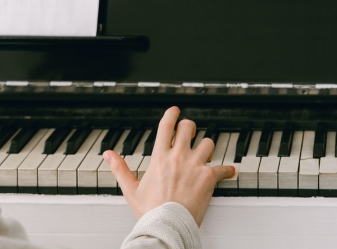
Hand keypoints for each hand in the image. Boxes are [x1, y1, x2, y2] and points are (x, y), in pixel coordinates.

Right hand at [103, 106, 235, 226]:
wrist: (167, 226)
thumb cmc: (150, 211)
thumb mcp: (131, 189)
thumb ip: (120, 168)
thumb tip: (108, 155)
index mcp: (160, 158)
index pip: (166, 126)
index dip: (172, 114)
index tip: (175, 111)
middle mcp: (178, 157)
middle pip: (188, 127)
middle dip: (190, 128)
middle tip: (190, 132)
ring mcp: (195, 166)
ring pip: (208, 143)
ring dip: (207, 148)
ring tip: (205, 154)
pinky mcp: (208, 177)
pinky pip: (223, 168)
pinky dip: (227, 170)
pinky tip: (229, 171)